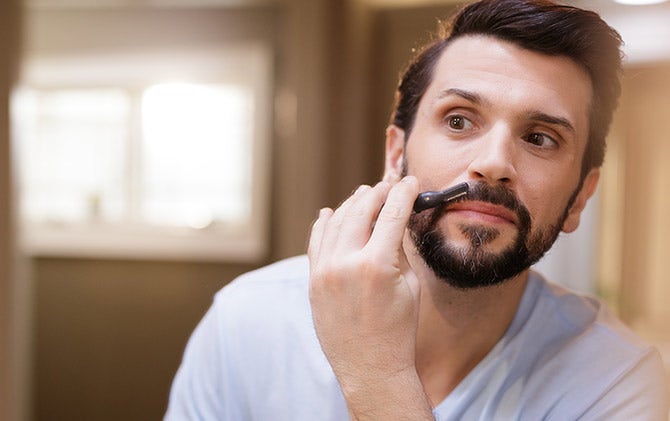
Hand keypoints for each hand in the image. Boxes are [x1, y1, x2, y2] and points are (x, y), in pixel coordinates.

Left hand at [308, 176, 432, 418]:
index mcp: (376, 265)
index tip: (409, 182)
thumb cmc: (398, 331)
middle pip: (360, 210)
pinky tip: (329, 212)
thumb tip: (396, 220)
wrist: (370, 367)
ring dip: (351, 204)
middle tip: (387, 186)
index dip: (403, 193)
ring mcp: (324, 271)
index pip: (392, 213)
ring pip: (335, 221)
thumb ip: (400, 249)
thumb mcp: (410, 286)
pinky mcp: (313, 281)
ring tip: (364, 195)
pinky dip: (323, 224)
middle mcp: (345, 263)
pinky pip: (315, 242)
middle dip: (376, 193)